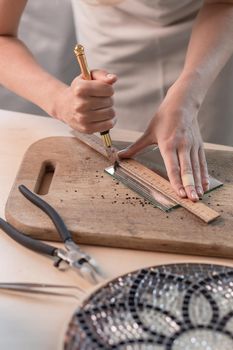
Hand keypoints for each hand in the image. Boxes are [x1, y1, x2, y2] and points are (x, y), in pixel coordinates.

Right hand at [53, 70, 116, 132]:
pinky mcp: (87, 129)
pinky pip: (109, 125)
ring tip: (101, 108)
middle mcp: (80, 104)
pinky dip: (110, 120)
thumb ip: (101, 75)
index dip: (109, 89)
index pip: (108, 89)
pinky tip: (104, 117)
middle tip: (100, 100)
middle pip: (110, 101)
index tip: (103, 90)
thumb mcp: (87, 77)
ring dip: (109, 110)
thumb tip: (113, 78)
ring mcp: (83, 118)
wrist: (64, 107)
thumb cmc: (80, 91)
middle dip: (108, 99)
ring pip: (111, 113)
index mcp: (80, 89)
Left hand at [118, 79, 209, 201]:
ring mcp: (192, 146)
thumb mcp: (148, 132)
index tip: (179, 193)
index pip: (172, 166)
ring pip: (196, 168)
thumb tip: (119, 156)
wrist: (182, 103)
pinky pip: (202, 163)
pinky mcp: (199, 146)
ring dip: (198, 183)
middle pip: (187, 169)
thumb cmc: (164, 118)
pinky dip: (204, 175)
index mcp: (168, 144)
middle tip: (192, 199)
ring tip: (199, 196)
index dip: (176, 181)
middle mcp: (182, 146)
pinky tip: (205, 186)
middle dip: (189, 186)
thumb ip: (135, 147)